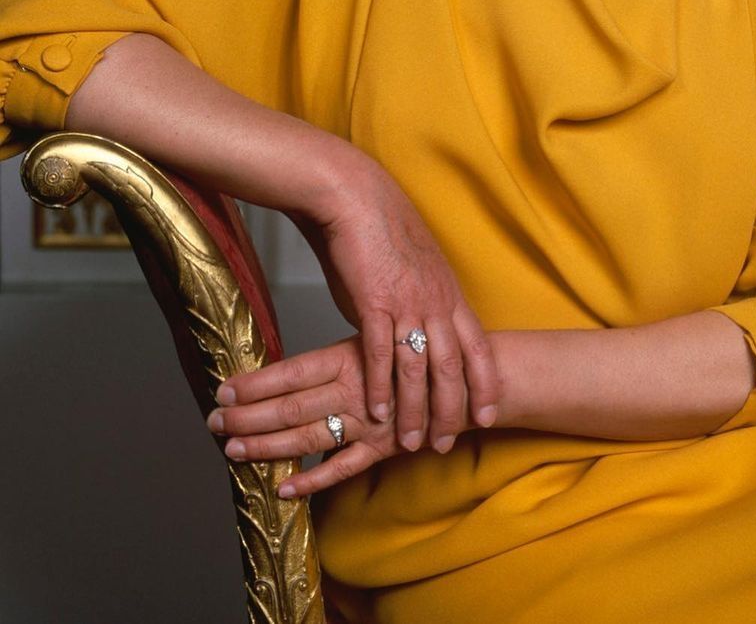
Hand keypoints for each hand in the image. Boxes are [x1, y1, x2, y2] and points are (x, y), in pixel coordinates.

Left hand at [208, 336, 423, 496]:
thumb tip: (291, 366)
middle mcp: (355, 389)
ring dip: (268, 445)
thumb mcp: (378, 339)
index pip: (292, 371)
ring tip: (232, 449)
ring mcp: (369, 422)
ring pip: (309, 437)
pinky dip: (313, 481)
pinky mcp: (384, 449)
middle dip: (248, 416)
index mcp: (351, 356)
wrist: (468, 377)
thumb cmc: (417, 353)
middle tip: (213, 422)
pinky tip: (284, 489)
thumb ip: (338, 355)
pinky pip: (343, 468)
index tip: (223, 389)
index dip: (256, 383)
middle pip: (292, 406)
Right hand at [298, 155, 499, 453]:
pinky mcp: (374, 302)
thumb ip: (420, 301)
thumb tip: (415, 327)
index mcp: (448, 292)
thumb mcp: (415, 268)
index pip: (477, 347)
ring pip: (418, 368)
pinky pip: (381, 354)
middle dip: (452, 409)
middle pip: (452, 366)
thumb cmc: (380, 230)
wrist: (355, 197)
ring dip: (414, 410)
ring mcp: (407, 303)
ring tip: (408, 441)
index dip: (484, 384)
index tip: (488, 414)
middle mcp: (434, 301)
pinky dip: (380, 387)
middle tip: (447, 443)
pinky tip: (376, 412)